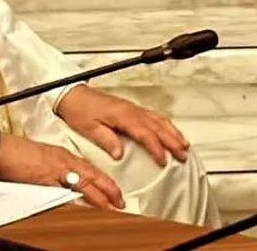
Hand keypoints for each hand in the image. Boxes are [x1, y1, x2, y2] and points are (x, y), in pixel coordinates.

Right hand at [0, 133, 124, 209]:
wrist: (4, 151)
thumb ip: (61, 168)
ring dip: (97, 200)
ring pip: (82, 188)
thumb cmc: (21, 153)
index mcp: (65, 157)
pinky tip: (83, 211)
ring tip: (109, 210)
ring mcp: (55, 174)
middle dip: (108, 192)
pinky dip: (76, 204)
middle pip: (91, 179)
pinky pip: (65, 196)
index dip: (106, 183)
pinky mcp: (45, 184)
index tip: (117, 193)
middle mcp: (64, 164)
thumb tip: (71, 181)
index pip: (92, 170)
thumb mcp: (47, 157)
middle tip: (120, 204)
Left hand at [55, 85, 189, 165]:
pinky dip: (165, 124)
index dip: (156, 147)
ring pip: (158, 119)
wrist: (73, 95)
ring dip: (172, 132)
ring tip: (183, 144)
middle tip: (183, 154)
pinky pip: (153, 115)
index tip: (163, 160)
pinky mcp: (131, 108)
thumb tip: (119, 153)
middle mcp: (130, 110)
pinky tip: (169, 129)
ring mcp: (132, 108)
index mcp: (122, 115)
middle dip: (172, 140)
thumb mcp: (89, 128)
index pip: (145, 133)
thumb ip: (106, 140)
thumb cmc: (79, 110)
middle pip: (157, 126)